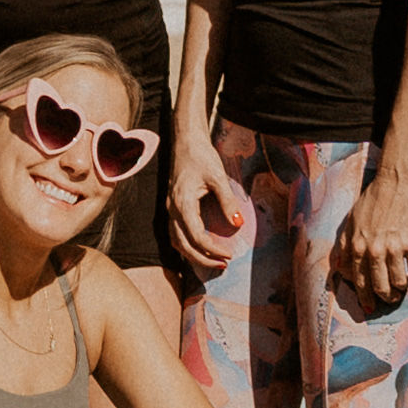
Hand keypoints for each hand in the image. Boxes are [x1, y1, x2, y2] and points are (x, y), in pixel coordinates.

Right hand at [165, 135, 250, 277]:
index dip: (213, 249)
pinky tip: (199, 250)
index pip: (196, 236)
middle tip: (223, 265)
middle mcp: (172, 209)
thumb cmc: (201, 157)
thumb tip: (238, 224)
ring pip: (176, 242)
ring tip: (214, 261)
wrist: (186, 142)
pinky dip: (186, 246)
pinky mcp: (172, 208)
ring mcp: (169, 209)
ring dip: (193, 255)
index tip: (230, 254)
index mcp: (182, 203)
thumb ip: (228, 201)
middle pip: (182, 245)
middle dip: (203, 259)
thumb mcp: (218, 177)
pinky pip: (175, 234)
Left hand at [329, 166, 407, 317]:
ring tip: (402, 289)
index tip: (369, 305)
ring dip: (400, 290)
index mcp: (356, 246)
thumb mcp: (351, 221)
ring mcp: (394, 248)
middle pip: (379, 286)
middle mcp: (374, 250)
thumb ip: (344, 245)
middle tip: (389, 300)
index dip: (364, 297)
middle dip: (384, 298)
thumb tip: (339, 268)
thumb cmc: (372, 198)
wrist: (397, 182)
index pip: (359, 281)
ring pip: (398, 283)